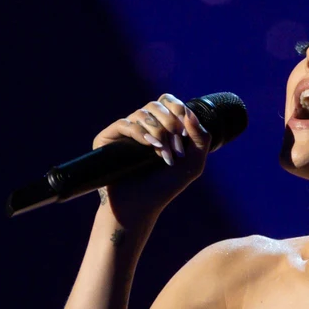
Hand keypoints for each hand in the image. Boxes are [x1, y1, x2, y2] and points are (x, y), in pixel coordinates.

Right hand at [92, 93, 208, 221]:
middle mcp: (142, 126)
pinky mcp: (108, 138)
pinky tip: (150, 146)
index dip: (178, 109)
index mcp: (161, 127)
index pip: (168, 102)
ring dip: (158, 132)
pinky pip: (125, 123)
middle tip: (176, 147)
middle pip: (156, 104)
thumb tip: (189, 112)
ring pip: (142, 113)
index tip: (184, 132)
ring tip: (163, 154)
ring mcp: (124, 131)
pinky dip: (140, 132)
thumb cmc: (165, 187)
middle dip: (170, 123)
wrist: (140, 206)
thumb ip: (201, 137)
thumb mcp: (193, 163)